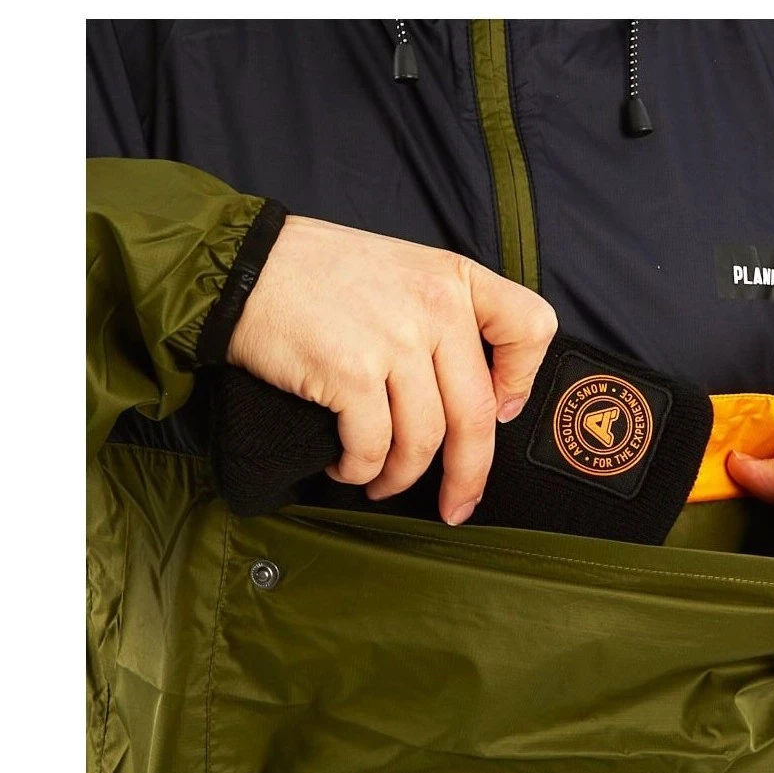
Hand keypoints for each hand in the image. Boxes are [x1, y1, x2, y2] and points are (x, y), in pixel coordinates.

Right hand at [227, 216, 557, 524]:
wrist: (242, 267)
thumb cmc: (319, 275)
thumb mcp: (402, 272)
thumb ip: (443, 319)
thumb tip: (477, 395)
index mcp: (454, 279)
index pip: (531, 327)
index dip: (522, 381)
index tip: (500, 411)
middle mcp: (435, 307)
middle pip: (476, 413)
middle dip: (469, 475)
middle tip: (457, 505)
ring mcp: (395, 340)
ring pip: (425, 440)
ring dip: (402, 477)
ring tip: (379, 482)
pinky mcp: (351, 372)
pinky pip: (374, 447)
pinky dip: (362, 470)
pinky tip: (349, 468)